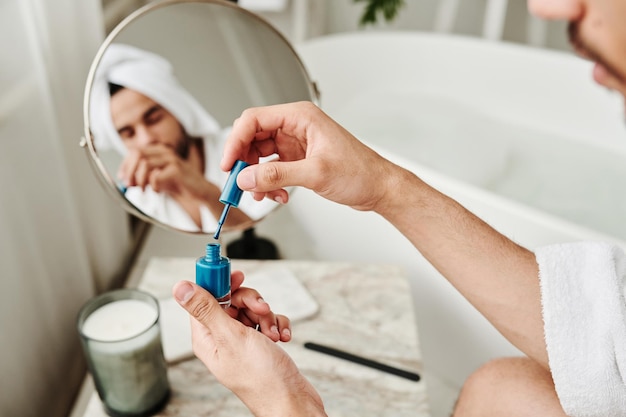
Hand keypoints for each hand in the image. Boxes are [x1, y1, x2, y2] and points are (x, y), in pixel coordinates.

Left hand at [117, 143, 209, 196]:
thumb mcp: (157, 178)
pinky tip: (158, 191)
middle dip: (129, 171)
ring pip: (145, 164)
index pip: (135, 151)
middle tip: (129, 185)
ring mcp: (172, 159)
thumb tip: (125, 179)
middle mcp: (165, 151)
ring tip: (143, 190)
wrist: (199, 192)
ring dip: (140, 179)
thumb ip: (142, 176)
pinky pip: (156, 177)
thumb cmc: (179, 184)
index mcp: (159, 151)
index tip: (122, 178)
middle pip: (138, 154)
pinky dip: (153, 186)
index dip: (125, 165)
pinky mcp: (177, 170)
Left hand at [172, 273, 326, 416]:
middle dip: (251, 302)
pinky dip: (277, 325)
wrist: (290, 400)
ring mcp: (242, 342)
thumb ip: (206, 308)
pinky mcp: (260, 344)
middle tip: (261, 308)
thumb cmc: (261, 378)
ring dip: (267, 316)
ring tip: (271, 332)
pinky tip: (281, 337)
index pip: (205, 298)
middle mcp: (222, 338)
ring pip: (252, 310)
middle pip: (232, 301)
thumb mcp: (231, 336)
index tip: (233, 274)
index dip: (219, 283)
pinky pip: (267, 322)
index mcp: (207, 337)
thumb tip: (181, 288)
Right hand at [221, 101, 404, 212]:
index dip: (235, 141)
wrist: (378, 188)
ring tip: (264, 194)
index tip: (228, 164)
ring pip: (260, 156)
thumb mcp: (316, 174)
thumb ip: (277, 175)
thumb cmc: (360, 172)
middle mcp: (295, 126)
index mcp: (300, 117)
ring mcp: (296, 143)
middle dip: (244, 162)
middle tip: (239, 183)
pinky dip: (269, 183)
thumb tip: (247, 177)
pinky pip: (272, 169)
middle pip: (252, 138)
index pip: (254, 120)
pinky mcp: (298, 159)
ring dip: (257, 177)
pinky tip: (279, 195)